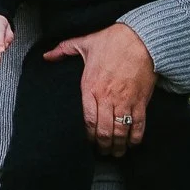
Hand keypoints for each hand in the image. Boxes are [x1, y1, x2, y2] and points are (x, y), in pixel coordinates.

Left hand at [43, 23, 155, 157]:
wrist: (142, 38)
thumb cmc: (114, 40)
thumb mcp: (85, 42)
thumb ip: (63, 50)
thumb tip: (47, 56)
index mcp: (91, 87)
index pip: (87, 120)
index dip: (87, 136)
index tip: (87, 141)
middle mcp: (108, 98)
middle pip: (103, 131)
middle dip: (102, 146)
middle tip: (102, 151)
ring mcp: (125, 101)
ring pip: (120, 132)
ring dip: (118, 145)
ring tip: (116, 152)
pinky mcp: (141, 101)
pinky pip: (138, 125)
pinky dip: (135, 138)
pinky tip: (132, 143)